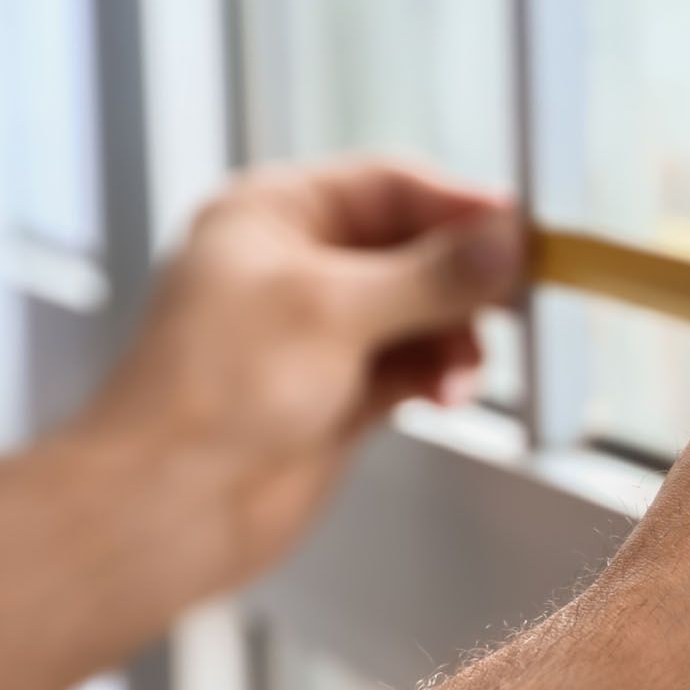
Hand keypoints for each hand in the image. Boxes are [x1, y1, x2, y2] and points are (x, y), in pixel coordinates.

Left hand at [75, 156, 520, 593]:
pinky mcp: (339, 394)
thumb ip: (430, 274)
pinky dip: (438, 377)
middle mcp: (297, 267)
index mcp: (273, 215)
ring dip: (454, 340)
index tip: (517, 229)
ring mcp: (320, 334)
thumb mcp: (333, 310)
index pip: (389, 187)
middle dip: (462, 281)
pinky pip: (412, 367)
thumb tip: (502, 241)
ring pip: (421, 315)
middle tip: (511, 300)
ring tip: (462, 375)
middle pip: (414, 250)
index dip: (457, 206)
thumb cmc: (213, 391)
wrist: (172, 502)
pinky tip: (447, 395)